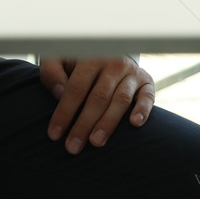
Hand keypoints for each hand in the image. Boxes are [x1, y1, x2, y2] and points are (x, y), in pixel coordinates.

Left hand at [39, 55, 155, 153]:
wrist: (107, 51)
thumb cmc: (77, 63)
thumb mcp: (59, 60)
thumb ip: (52, 73)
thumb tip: (59, 93)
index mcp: (90, 57)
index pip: (76, 88)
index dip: (65, 112)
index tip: (55, 134)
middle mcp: (114, 63)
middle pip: (98, 97)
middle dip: (84, 124)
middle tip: (73, 147)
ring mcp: (131, 72)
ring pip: (120, 100)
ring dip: (108, 123)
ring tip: (96, 142)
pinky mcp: (146, 81)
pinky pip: (147, 96)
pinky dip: (142, 109)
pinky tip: (134, 124)